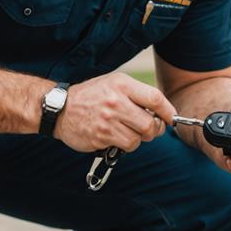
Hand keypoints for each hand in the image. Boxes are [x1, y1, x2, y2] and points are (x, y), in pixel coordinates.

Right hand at [55, 73, 175, 152]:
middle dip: (154, 130)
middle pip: (150, 124)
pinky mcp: (101, 137)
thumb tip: (162, 111)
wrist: (60, 108)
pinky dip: (126, 144)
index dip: (168, 111)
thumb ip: (137, 94)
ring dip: (138, 138)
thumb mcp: (114, 83)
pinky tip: (117, 136)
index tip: (170, 118)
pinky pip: (126, 146)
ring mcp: (108, 121)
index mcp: (122, 85)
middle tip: (150, 128)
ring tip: (128, 130)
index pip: (155, 99)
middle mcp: (116, 102)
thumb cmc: (92, 95)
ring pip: (139, 138)